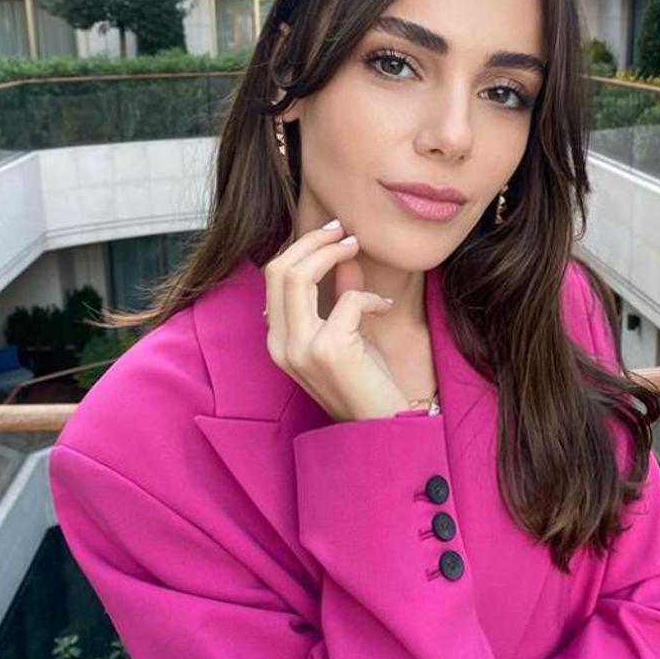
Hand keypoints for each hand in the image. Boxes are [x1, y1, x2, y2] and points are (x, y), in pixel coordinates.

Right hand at [263, 220, 410, 421]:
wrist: (381, 426)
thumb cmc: (364, 382)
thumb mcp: (346, 333)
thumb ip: (337, 296)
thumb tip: (344, 255)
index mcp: (278, 341)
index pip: (273, 278)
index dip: (301, 248)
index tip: (332, 234)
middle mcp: (281, 345)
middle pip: (280, 270)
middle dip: (313, 242)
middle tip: (344, 232)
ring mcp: (301, 349)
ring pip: (299, 276)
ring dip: (332, 253)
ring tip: (356, 247)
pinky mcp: (328, 350)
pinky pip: (348, 301)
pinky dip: (370, 297)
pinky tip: (385, 307)